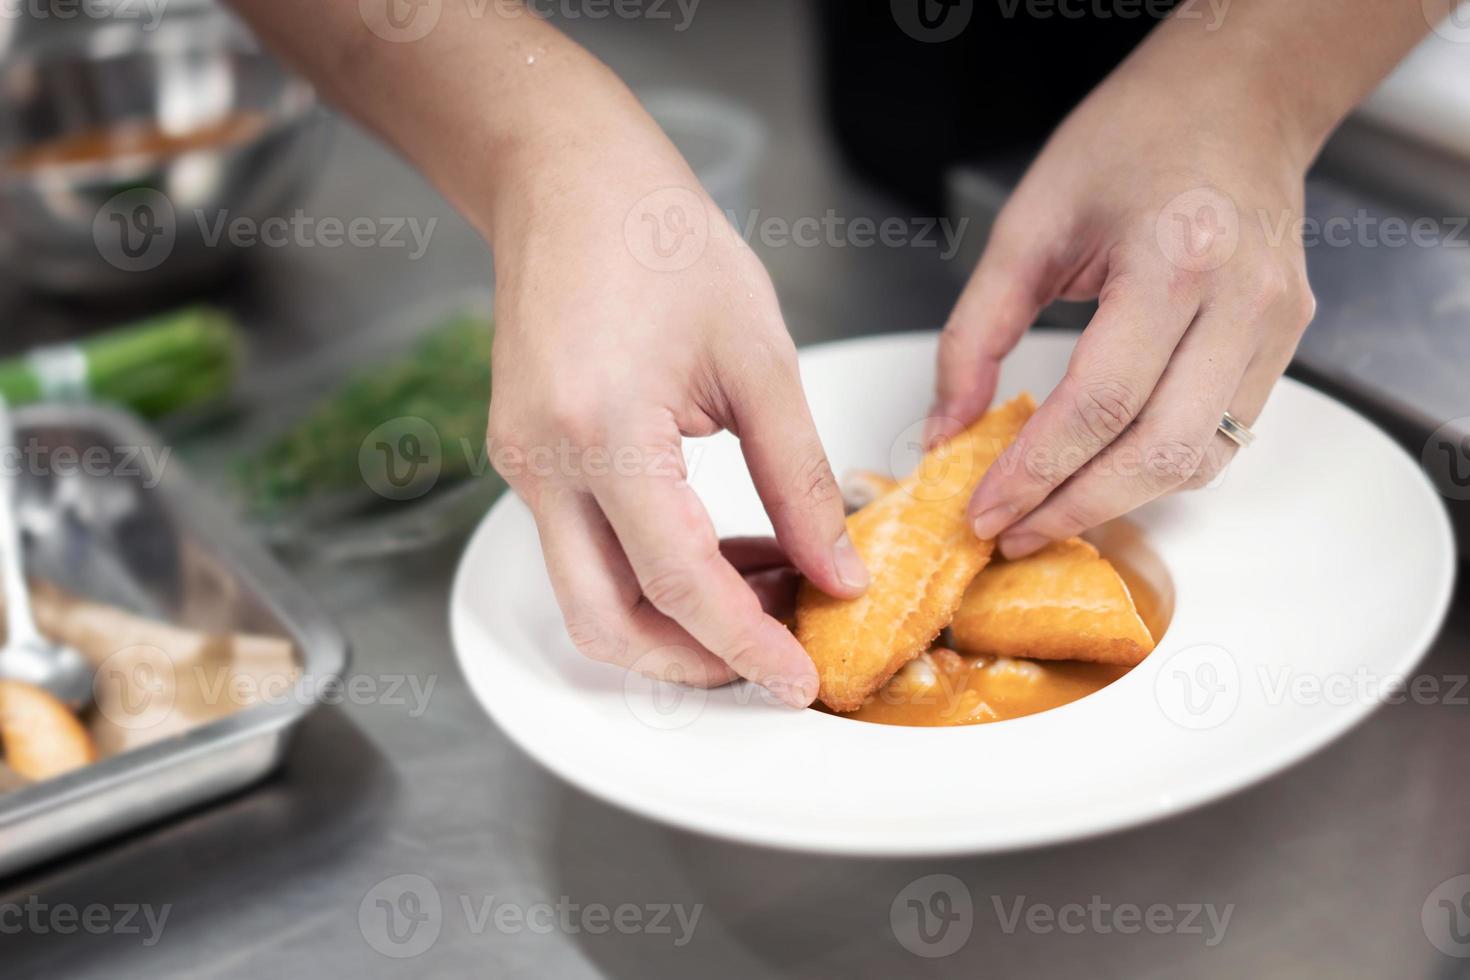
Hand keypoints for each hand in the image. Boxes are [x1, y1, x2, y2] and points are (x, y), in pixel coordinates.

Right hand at [484, 110, 866, 706]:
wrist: (569, 182)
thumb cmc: (661, 239)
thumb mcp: (759, 356)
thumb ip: (799, 477)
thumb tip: (836, 570)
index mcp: (602, 430)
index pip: (677, 583)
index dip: (745, 645)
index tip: (802, 682)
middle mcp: (543, 463)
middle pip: (607, 623)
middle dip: (694, 664)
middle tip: (780, 654)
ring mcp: (524, 466)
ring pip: (591, 597)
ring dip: (677, 621)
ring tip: (773, 588)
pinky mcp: (528, 460)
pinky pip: (587, 550)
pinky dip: (655, 574)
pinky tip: (729, 547)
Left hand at [931, 61, 1316, 558]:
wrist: (1236, 96)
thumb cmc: (1133, 136)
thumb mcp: (1028, 225)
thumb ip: (977, 334)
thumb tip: (946, 428)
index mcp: (1176, 258)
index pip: (1100, 405)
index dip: (1034, 472)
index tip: (982, 509)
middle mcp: (1241, 300)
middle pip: (1159, 452)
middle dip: (1075, 509)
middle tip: (1011, 531)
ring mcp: (1275, 325)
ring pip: (1199, 460)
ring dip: (1119, 502)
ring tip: (1047, 512)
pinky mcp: (1285, 341)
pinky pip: (1222, 437)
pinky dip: (1158, 470)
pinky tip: (1103, 475)